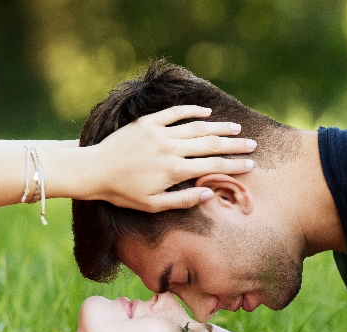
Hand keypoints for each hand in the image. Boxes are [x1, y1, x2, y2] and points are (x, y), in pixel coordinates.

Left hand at [85, 105, 256, 211]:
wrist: (94, 171)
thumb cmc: (123, 193)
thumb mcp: (153, 205)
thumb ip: (183, 200)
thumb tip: (209, 193)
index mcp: (174, 170)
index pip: (212, 166)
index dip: (234, 165)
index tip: (250, 165)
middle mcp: (170, 148)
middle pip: (210, 145)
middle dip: (234, 145)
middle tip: (252, 145)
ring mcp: (159, 132)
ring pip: (197, 127)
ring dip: (219, 127)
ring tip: (236, 129)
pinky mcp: (147, 122)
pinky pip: (175, 113)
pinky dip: (192, 111)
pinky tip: (206, 114)